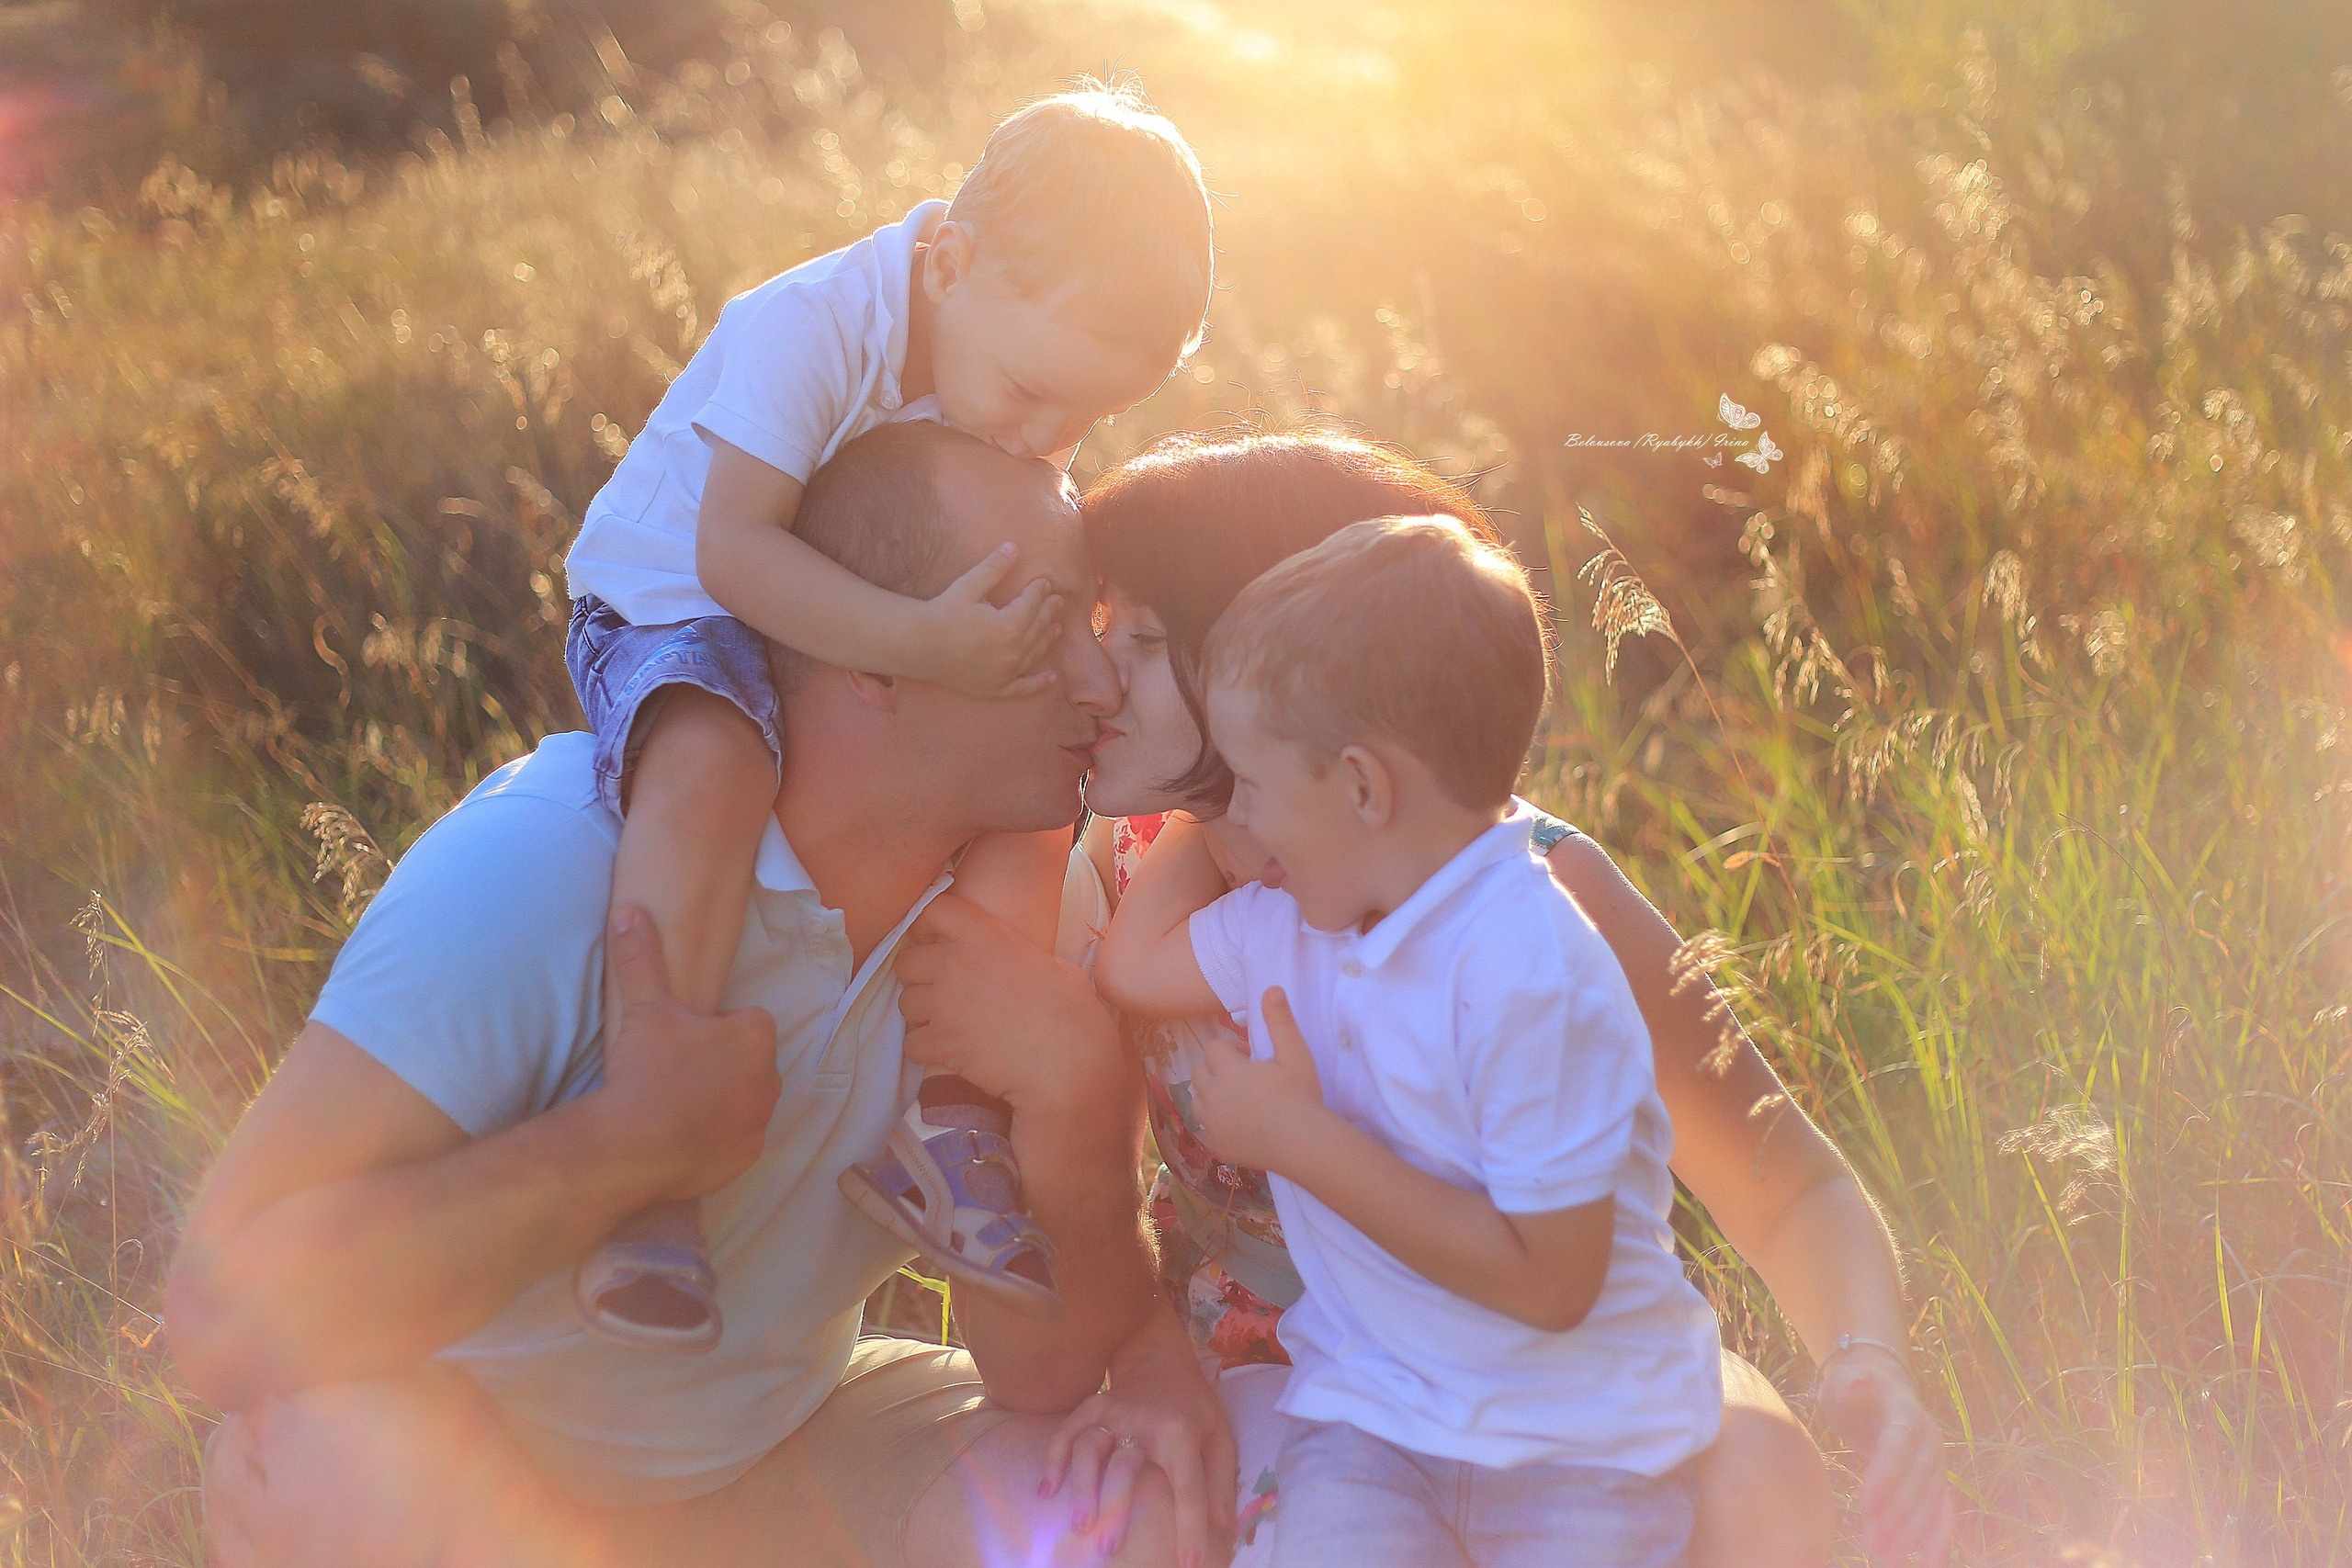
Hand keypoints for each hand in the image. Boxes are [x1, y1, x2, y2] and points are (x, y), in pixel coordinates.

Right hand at [590, 905, 781, 1203]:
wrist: (632, 1146)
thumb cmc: (646, 1071)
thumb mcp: (643, 1008)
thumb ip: (640, 956)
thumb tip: (628, 912)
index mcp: (756, 1037)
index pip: (747, 1021)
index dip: (715, 1027)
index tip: (683, 1038)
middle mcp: (770, 1078)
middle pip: (749, 1060)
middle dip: (723, 1062)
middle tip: (677, 1069)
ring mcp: (761, 1121)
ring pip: (746, 1099)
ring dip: (723, 1099)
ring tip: (676, 1103)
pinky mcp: (748, 1157)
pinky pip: (738, 1139)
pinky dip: (718, 1137)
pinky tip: (683, 1135)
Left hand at [894, 893, 1120, 1113]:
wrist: (1066, 1063)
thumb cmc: (1071, 1013)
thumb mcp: (1052, 965)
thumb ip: (1017, 955)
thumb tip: (1013, 961)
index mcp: (985, 935)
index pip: (933, 911)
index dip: (928, 926)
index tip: (935, 941)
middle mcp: (956, 964)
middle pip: (907, 961)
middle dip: (919, 976)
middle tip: (942, 991)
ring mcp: (944, 1004)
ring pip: (905, 1003)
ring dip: (922, 1014)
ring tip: (948, 1024)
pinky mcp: (940, 1043)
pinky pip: (912, 1042)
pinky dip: (926, 1049)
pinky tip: (949, 1051)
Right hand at [913, 542, 1062, 698]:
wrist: (919, 646)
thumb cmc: (943, 613)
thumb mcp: (969, 585)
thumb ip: (994, 567)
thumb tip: (1014, 546)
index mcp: (1009, 626)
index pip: (1032, 604)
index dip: (1039, 591)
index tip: (1044, 582)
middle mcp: (1013, 652)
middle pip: (1038, 627)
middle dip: (1049, 611)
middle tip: (1058, 601)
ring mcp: (1006, 673)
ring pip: (1035, 653)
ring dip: (1049, 639)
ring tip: (1058, 628)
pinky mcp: (996, 688)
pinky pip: (1023, 688)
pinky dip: (1039, 684)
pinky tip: (1052, 678)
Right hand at [1040, 1324, 1237, 1567]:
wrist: (1160, 1353)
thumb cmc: (1193, 1403)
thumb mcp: (1220, 1435)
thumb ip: (1220, 1482)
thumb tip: (1224, 1532)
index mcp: (1183, 1432)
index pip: (1188, 1487)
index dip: (1191, 1528)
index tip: (1191, 1564)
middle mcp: (1145, 1423)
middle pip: (1126, 1468)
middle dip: (1116, 1509)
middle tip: (1109, 1551)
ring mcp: (1113, 1414)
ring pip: (1091, 1449)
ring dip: (1081, 1487)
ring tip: (1078, 1525)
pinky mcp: (1091, 1408)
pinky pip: (1066, 1432)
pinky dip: (1054, 1459)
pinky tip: (1046, 1490)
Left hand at [1190, 988, 1325, 1174]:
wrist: (1303, 1143)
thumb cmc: (1300, 1094)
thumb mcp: (1295, 1053)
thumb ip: (1279, 1020)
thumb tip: (1271, 988)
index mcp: (1227, 1069)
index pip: (1214, 1048)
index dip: (1233, 1050)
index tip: (1253, 1058)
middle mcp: (1211, 1095)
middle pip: (1200, 1072)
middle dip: (1218, 1070)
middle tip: (1248, 1078)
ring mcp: (1210, 1123)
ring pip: (1197, 1100)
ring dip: (1213, 1096)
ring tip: (1241, 1101)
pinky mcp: (1215, 1145)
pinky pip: (1205, 1128)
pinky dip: (1217, 1124)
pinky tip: (1242, 1125)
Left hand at [1819, 1345, 1953, 1565]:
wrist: (1884, 1384)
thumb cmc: (1855, 1383)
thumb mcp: (1844, 1381)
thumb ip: (1850, 1386)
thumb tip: (1857, 1381)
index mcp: (1906, 1413)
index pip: (1897, 1446)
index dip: (1885, 1476)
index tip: (1864, 1506)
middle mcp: (1928, 1441)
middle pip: (1916, 1482)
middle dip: (1897, 1516)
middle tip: (1871, 1546)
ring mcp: (1935, 1463)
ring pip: (1929, 1503)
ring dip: (1912, 1534)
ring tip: (1887, 1559)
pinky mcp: (1934, 1482)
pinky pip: (1941, 1511)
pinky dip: (1938, 1538)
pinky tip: (1931, 1564)